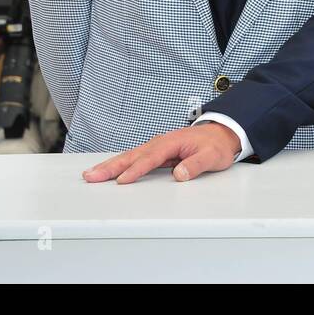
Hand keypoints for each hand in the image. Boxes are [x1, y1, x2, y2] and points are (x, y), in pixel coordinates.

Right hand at [83, 122, 242, 184]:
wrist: (222, 133)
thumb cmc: (216, 145)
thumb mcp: (212, 156)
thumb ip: (196, 165)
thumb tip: (179, 175)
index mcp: (172, 142)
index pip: (151, 158)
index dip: (136, 170)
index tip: (123, 181)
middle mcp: (161, 142)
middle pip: (132, 155)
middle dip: (111, 166)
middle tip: (91, 176)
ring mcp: (157, 146)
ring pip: (130, 156)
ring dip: (110, 165)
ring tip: (91, 174)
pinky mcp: (157, 151)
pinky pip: (135, 157)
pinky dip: (120, 163)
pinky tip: (108, 170)